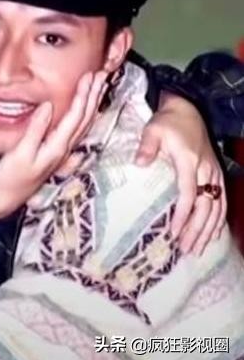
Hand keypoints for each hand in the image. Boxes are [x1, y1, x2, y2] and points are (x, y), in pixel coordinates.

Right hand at [0, 71, 107, 220]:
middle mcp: (64, 149)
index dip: (84, 96)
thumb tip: (48, 106)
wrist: (7, 199)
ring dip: (92, 104)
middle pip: (85, 119)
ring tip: (97, 87)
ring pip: (84, 125)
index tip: (89, 77)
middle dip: (93, 96)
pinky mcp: (56, 154)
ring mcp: (62, 153)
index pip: (75, 117)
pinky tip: (87, 113)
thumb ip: (35, 129)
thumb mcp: (20, 152)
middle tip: (101, 74)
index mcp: (56, 146)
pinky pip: (77, 131)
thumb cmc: (11, 177)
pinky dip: (84, 118)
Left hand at [134, 93, 225, 254]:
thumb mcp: (153, 130)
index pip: (188, 193)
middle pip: (205, 206)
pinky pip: (222, 201)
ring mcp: (213, 173)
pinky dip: (218, 220)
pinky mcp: (216, 174)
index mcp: (189, 161)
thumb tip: (138, 164)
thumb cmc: (167, 122)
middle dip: (196, 230)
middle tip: (185, 250)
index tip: (173, 232)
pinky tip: (212, 235)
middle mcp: (205, 170)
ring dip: (208, 230)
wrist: (187, 109)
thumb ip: (146, 147)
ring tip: (196, 249)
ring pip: (216, 207)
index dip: (183, 215)